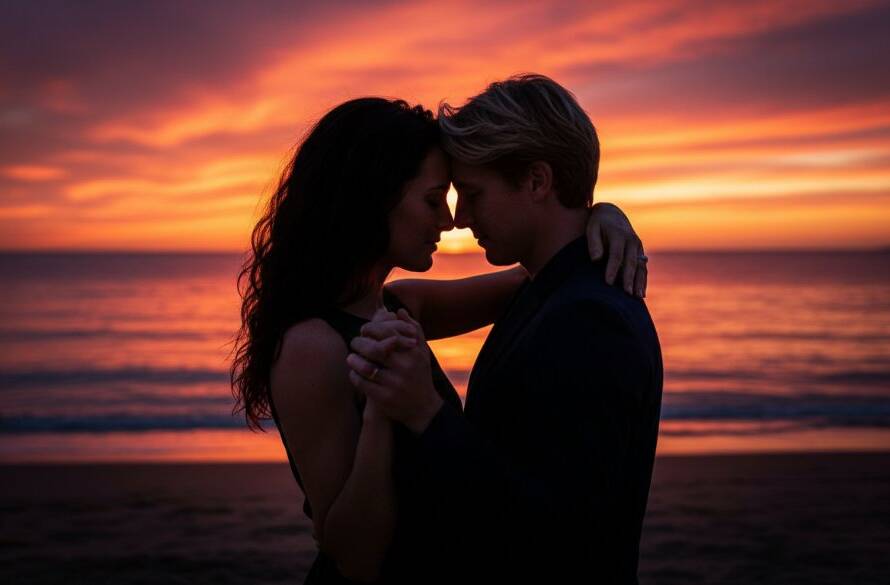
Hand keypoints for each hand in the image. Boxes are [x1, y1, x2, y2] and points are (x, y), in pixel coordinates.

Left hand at [346, 309, 442, 433]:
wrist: (423, 408)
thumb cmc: (420, 374)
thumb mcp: (422, 352)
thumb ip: (413, 329)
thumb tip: (398, 310)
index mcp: (413, 353)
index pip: (386, 333)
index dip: (371, 329)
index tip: (364, 330)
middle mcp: (405, 367)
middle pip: (373, 349)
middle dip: (358, 343)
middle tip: (354, 342)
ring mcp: (394, 384)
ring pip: (365, 367)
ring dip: (353, 360)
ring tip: (351, 357)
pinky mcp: (384, 399)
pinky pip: (362, 384)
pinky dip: (354, 375)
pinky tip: (354, 372)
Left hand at [586, 202, 647, 297]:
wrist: (612, 213)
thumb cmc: (598, 223)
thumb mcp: (591, 228)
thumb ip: (594, 243)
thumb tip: (596, 259)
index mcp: (618, 235)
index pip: (616, 255)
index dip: (613, 269)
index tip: (608, 283)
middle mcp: (631, 241)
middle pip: (631, 262)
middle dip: (629, 278)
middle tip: (627, 293)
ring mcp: (637, 246)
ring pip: (640, 266)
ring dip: (640, 282)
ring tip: (638, 297)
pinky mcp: (640, 251)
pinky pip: (643, 267)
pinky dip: (643, 280)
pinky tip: (641, 294)